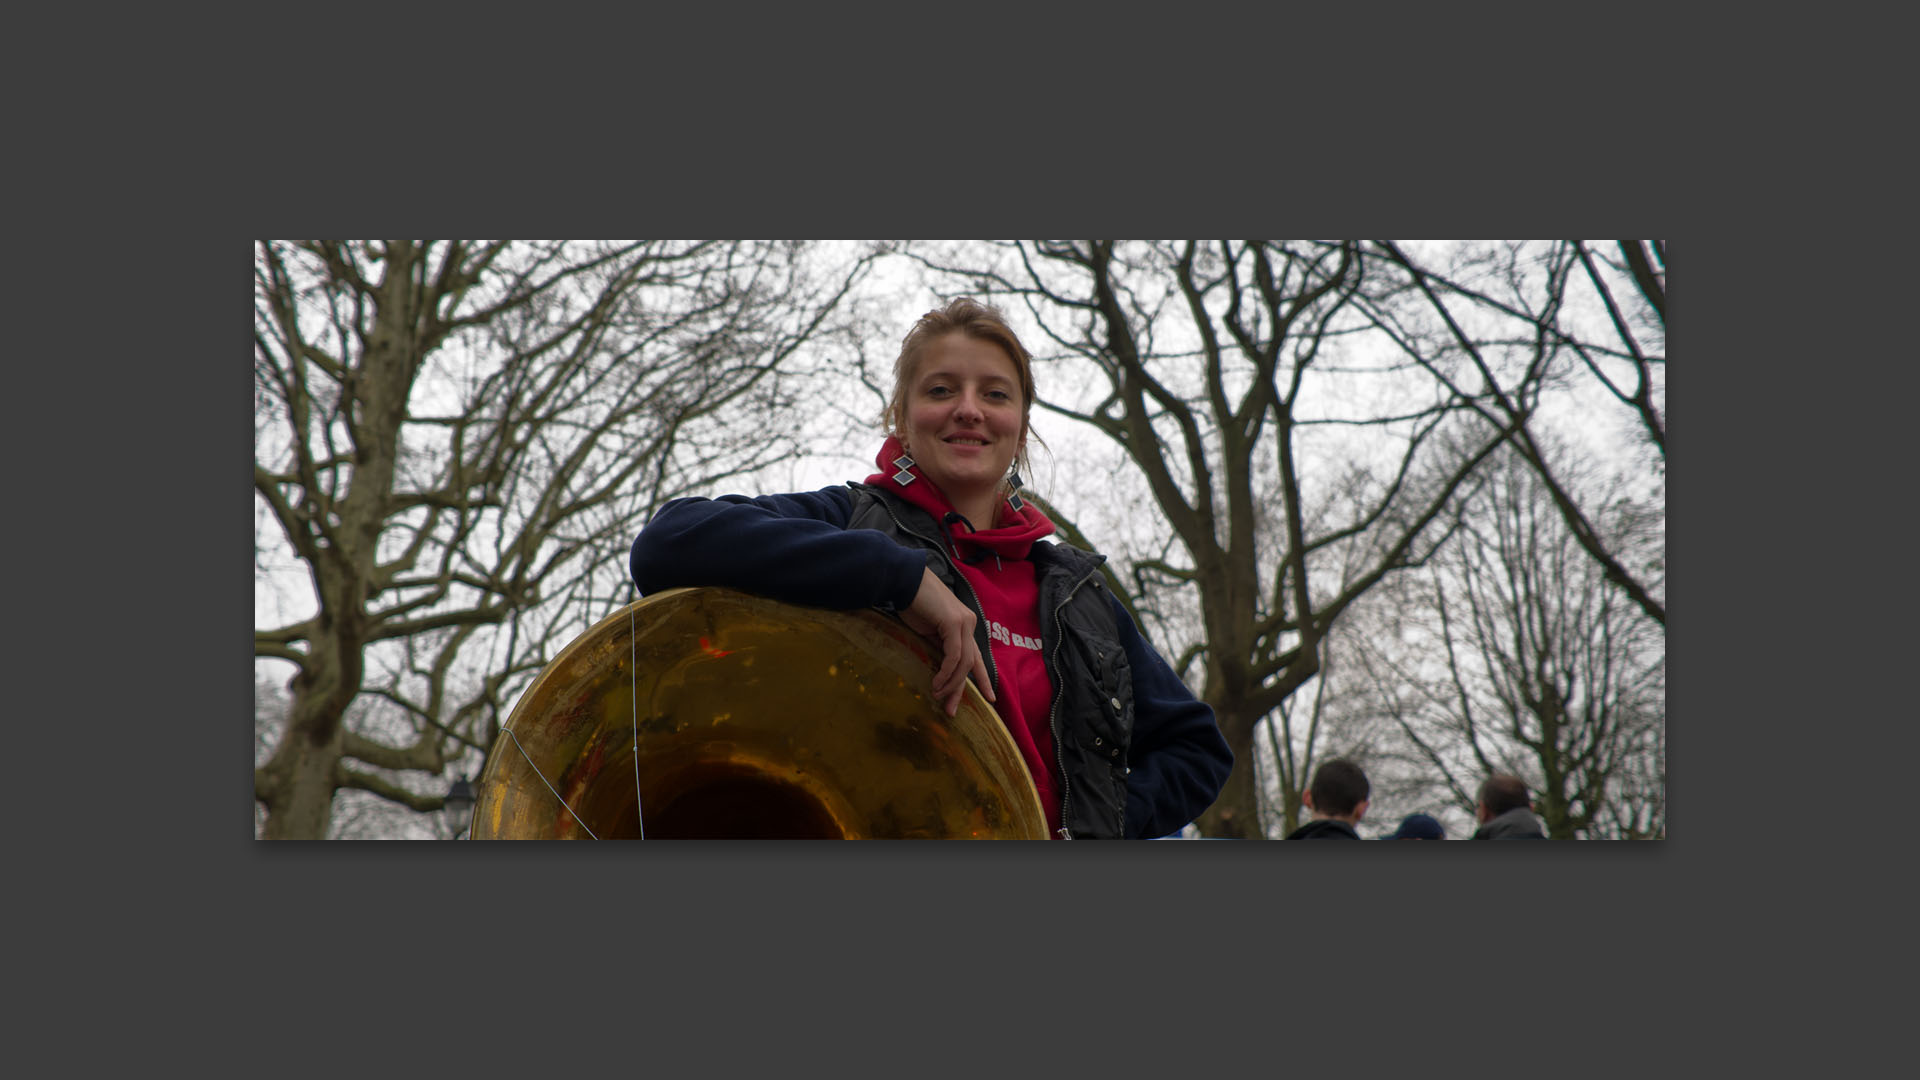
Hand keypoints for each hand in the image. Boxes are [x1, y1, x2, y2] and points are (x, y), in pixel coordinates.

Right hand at [898, 567, 994, 716]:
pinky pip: (954, 656)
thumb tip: (941, 672)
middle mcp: (969, 624)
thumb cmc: (913, 604)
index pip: (976, 657)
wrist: (905, 582)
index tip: (990, 698)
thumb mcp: (929, 631)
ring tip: (938, 696)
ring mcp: (964, 623)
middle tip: (951, 710)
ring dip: (950, 683)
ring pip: (963, 662)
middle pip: (970, 664)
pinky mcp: (955, 623)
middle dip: (960, 689)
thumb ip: (939, 647)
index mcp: (965, 626)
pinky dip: (946, 672)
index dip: (982, 679)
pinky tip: (937, 683)